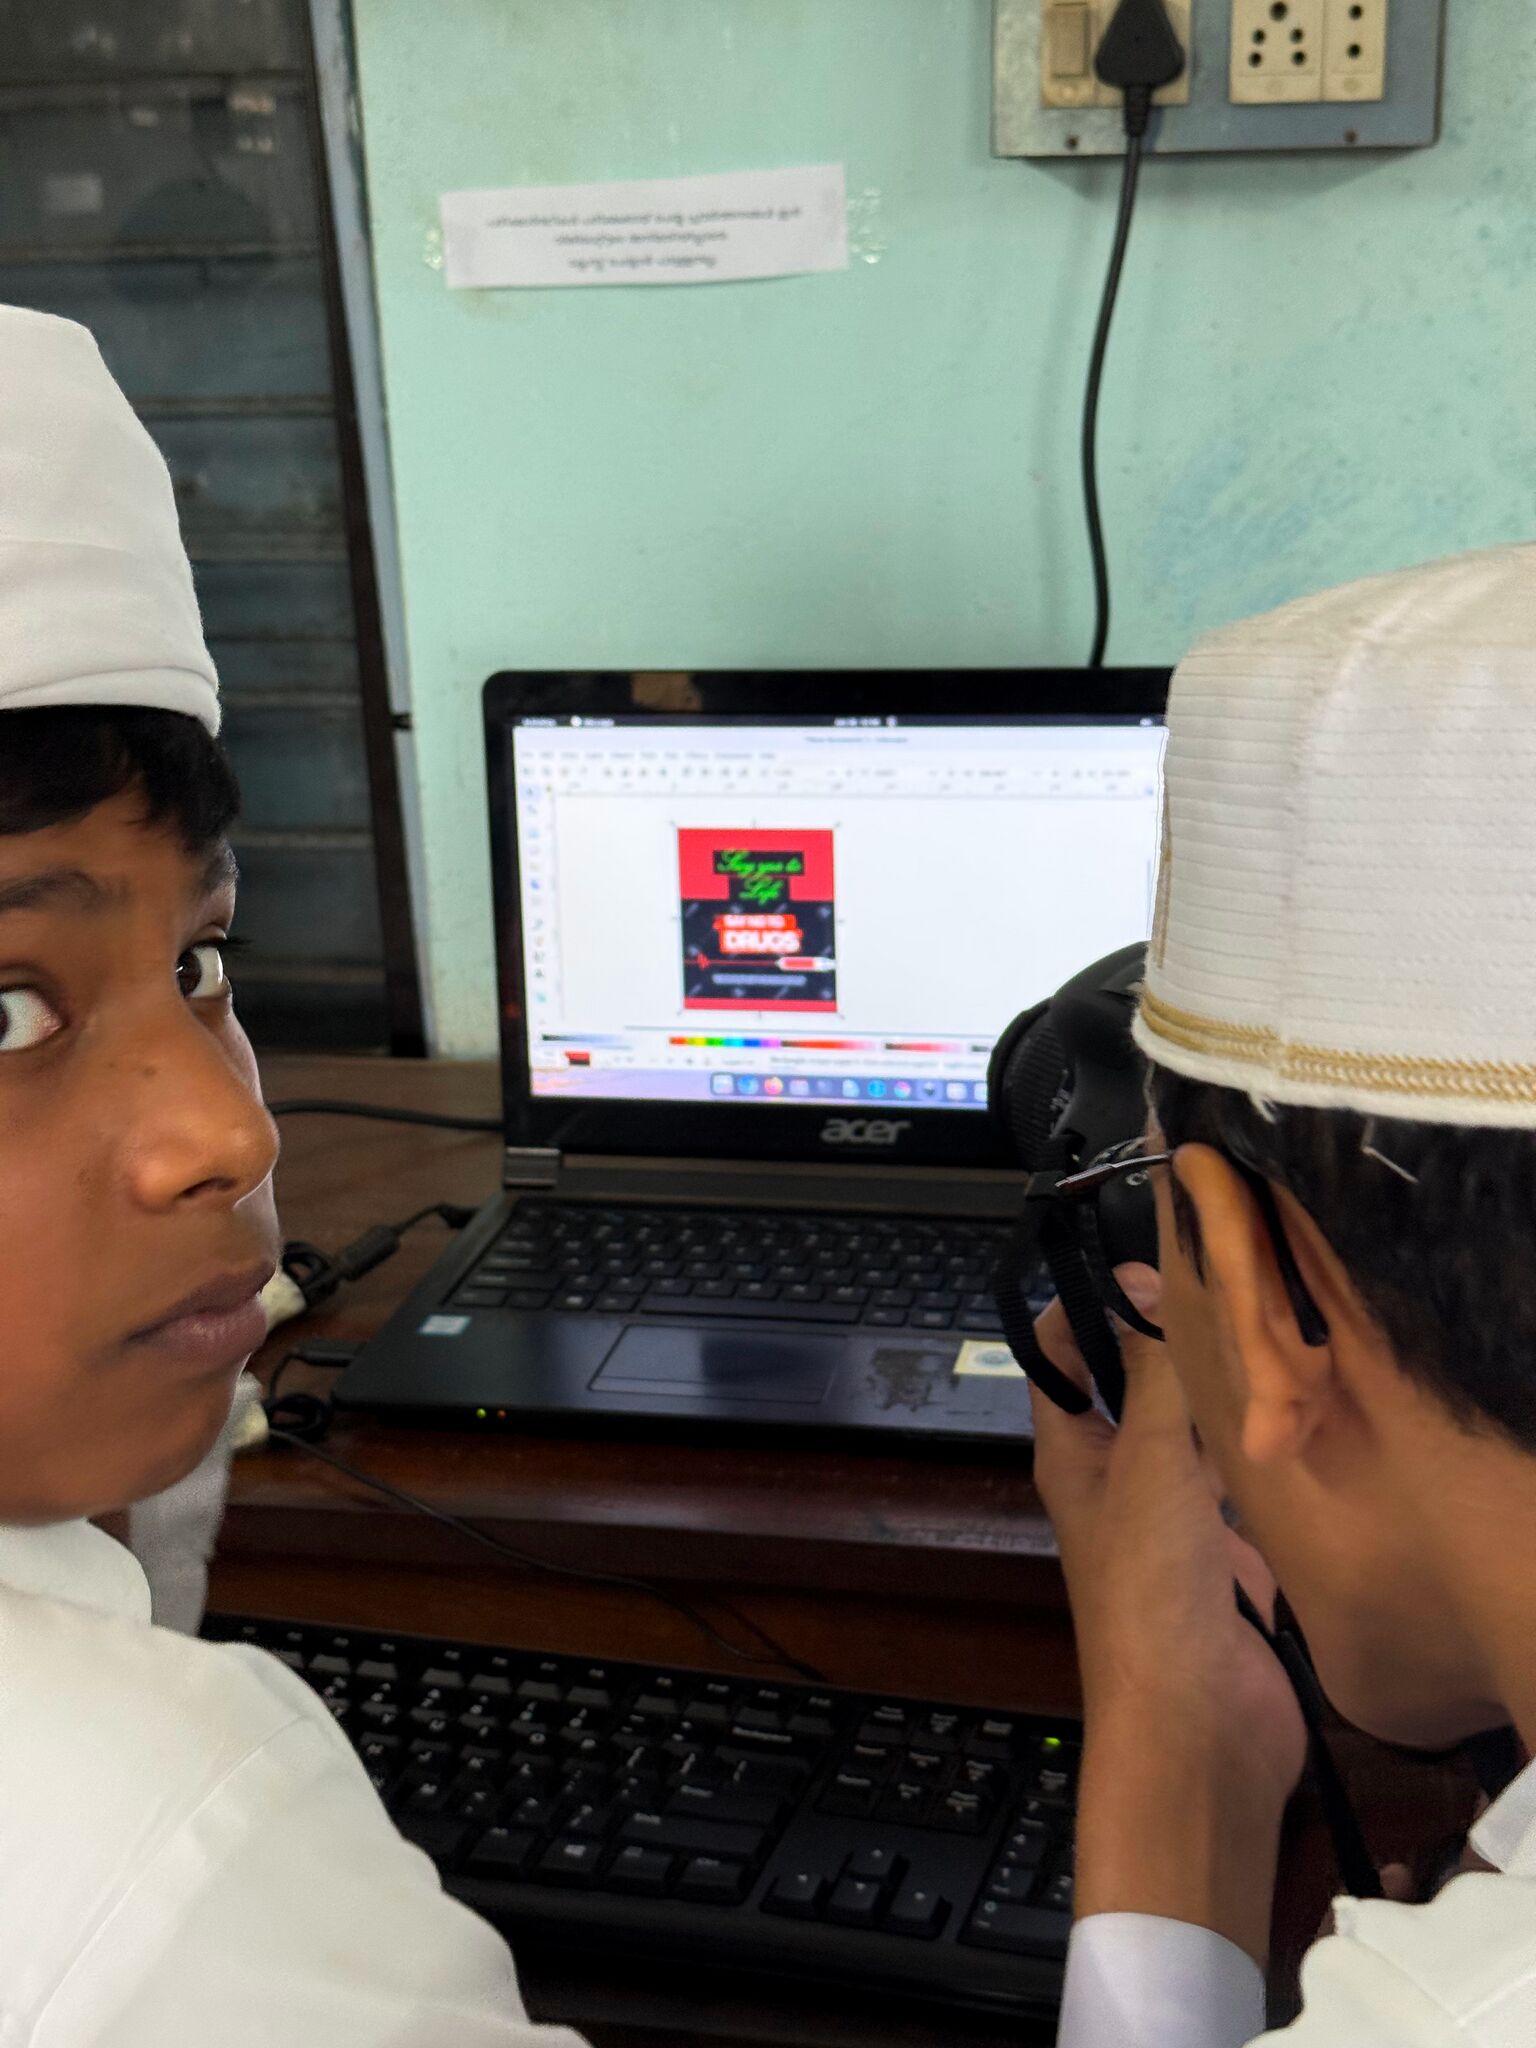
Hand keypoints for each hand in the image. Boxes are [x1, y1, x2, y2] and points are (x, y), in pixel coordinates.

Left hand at [1030, 1266, 1307, 1960]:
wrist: (1196, 1725)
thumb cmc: (1150, 1590)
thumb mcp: (1148, 1464)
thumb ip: (1150, 1379)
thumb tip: (1145, 1289)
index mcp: (1071, 1456)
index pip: (1060, 1360)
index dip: (1087, 1309)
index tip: (1141, 1267)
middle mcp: (1117, 1482)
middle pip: (1133, 1393)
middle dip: (1168, 1348)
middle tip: (1228, 1297)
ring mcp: (1173, 1525)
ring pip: (1191, 1439)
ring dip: (1221, 1402)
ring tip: (1266, 1348)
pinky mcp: (1227, 1564)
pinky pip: (1240, 1495)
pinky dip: (1261, 1464)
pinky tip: (1292, 1431)